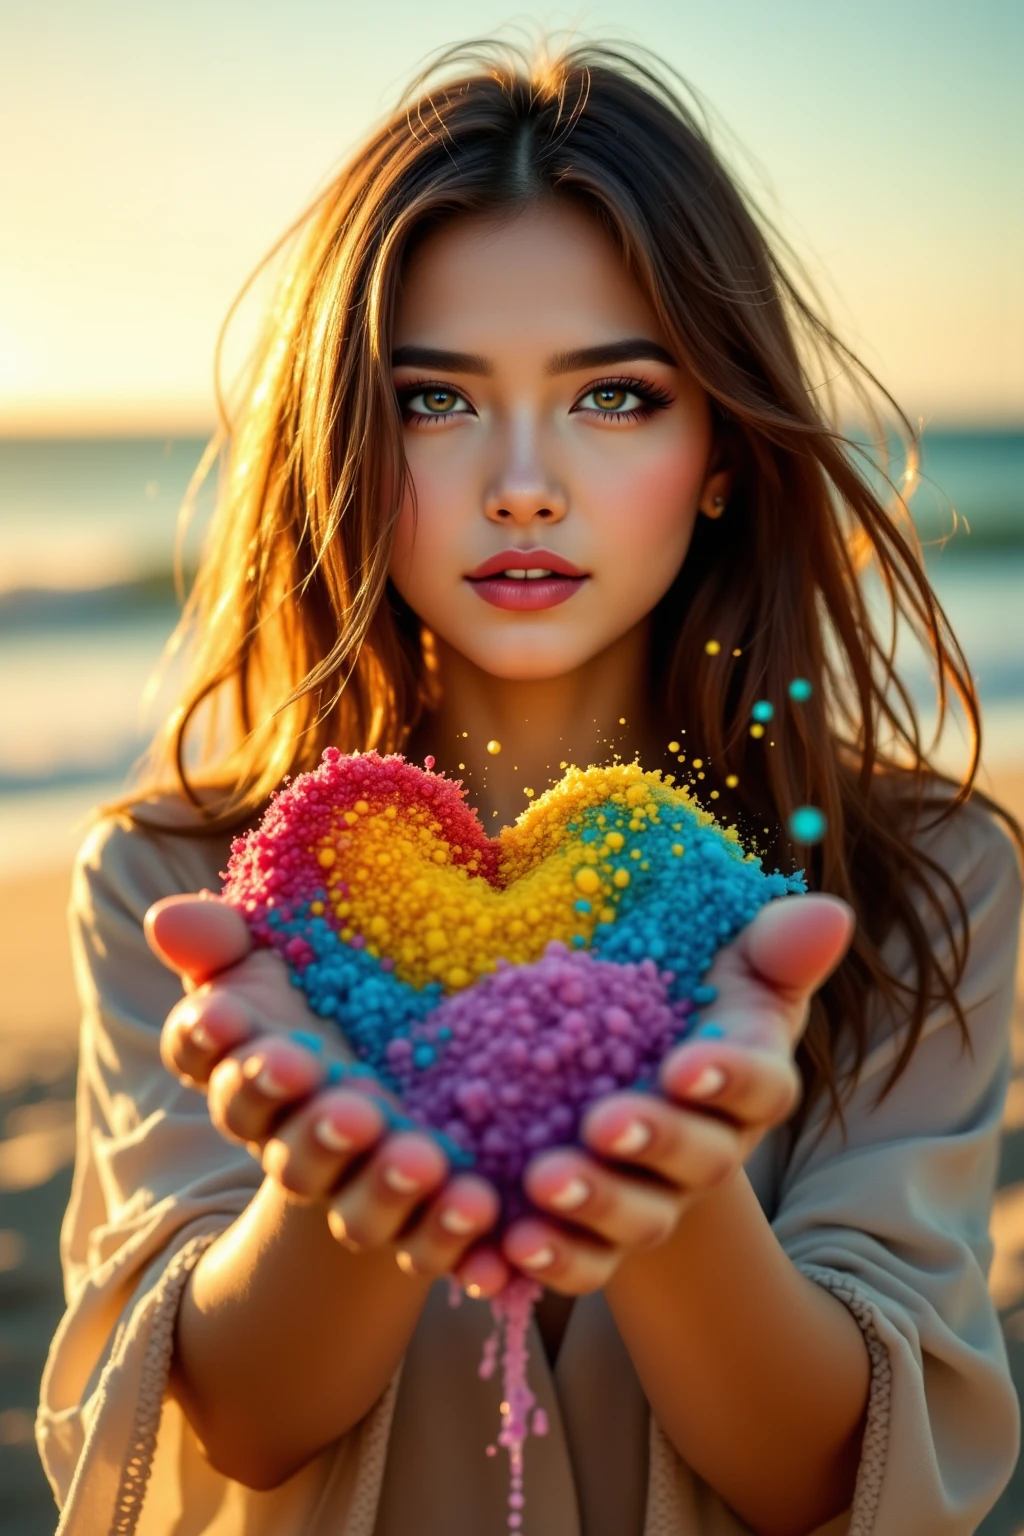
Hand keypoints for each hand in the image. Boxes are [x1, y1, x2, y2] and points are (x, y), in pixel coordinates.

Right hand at [146, 893, 503, 1285]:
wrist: (402, 1085)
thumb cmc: (328, 1001)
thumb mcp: (283, 957)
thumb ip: (227, 942)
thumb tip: (170, 915)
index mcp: (251, 1076)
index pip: (211, 1063)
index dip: (209, 1041)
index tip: (224, 1014)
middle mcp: (296, 1144)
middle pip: (291, 1152)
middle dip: (318, 1132)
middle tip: (351, 1106)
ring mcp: (360, 1189)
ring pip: (359, 1210)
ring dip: (386, 1188)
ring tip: (424, 1159)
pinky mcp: (423, 1220)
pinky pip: (431, 1246)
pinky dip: (450, 1234)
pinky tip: (479, 1206)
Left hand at [461, 893, 853, 1297]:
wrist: (620, 1062)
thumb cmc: (685, 1000)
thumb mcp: (728, 963)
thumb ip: (774, 947)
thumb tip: (829, 915)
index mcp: (748, 1083)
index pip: (759, 1086)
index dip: (728, 1080)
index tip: (683, 1064)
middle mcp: (708, 1152)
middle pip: (699, 1161)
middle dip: (655, 1143)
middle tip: (602, 1122)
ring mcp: (654, 1198)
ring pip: (640, 1220)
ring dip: (596, 1206)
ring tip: (543, 1182)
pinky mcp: (595, 1234)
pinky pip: (582, 1261)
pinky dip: (551, 1259)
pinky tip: (510, 1244)